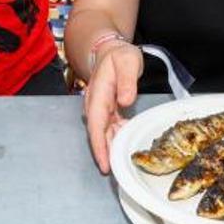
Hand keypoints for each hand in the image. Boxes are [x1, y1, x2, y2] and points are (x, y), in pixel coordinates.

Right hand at [83, 41, 142, 173]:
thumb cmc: (119, 56)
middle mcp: (96, 103)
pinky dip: (116, 137)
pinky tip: (126, 143)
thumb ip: (128, 80)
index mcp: (98, 93)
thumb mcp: (127, 61)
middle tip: (115, 173)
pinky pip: (110, 127)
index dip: (99, 145)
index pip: (96, 123)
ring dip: (111, 147)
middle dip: (104, 153)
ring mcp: (101, 107)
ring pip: (104, 132)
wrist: (110, 50)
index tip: (104, 163)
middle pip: (98, 133)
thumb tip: (125, 101)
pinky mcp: (107, 109)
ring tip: (121, 163)